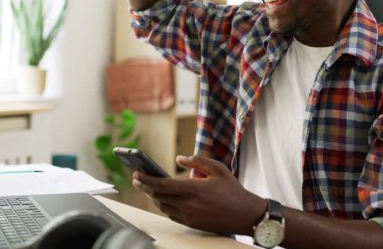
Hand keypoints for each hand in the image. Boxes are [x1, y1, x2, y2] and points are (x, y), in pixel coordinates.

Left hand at [132, 155, 266, 234]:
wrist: (245, 215)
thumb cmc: (233, 190)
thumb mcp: (218, 169)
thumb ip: (197, 161)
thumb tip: (179, 158)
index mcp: (193, 189)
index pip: (161, 185)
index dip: (146, 179)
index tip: (137, 173)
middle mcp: (188, 204)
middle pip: (158, 196)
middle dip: (144, 187)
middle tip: (137, 178)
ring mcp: (189, 216)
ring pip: (162, 207)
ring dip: (153, 197)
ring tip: (148, 187)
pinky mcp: (191, 223)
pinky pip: (171, 215)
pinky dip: (163, 206)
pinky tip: (162, 199)